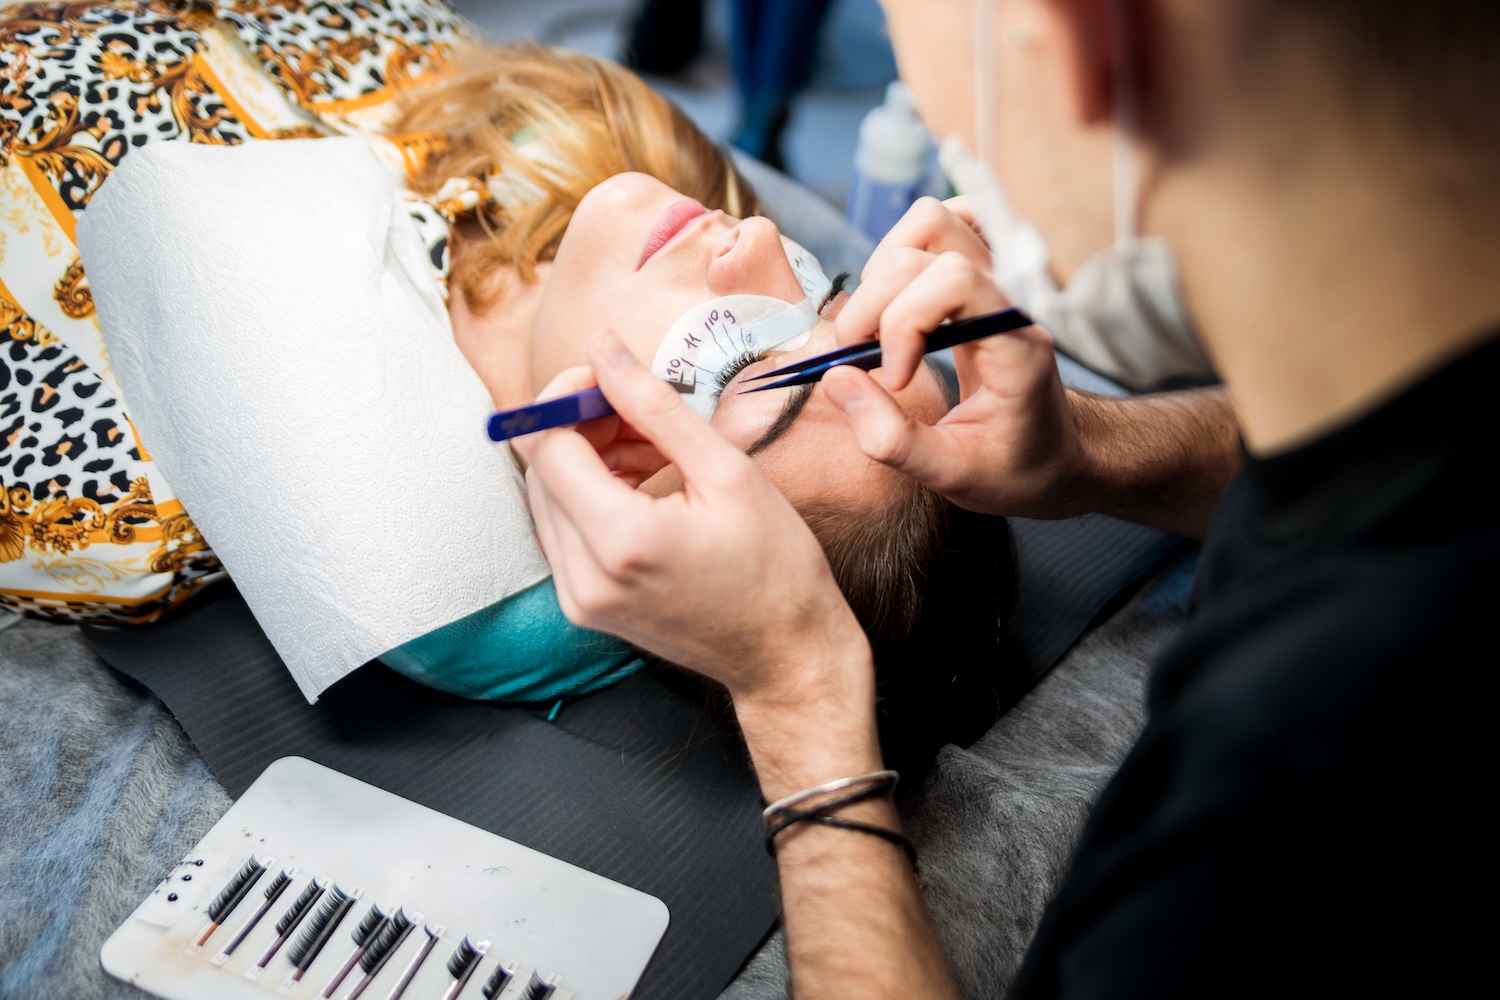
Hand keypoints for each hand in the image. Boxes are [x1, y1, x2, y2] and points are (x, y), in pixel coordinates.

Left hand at [511, 330, 872, 708]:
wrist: (787, 657)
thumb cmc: (776, 569)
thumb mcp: (727, 472)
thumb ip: (655, 406)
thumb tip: (603, 347)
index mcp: (619, 541)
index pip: (546, 441)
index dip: (569, 394)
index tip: (612, 377)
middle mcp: (582, 576)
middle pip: (541, 466)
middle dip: (583, 423)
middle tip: (645, 411)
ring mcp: (578, 597)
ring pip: (549, 494)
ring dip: (590, 455)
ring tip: (656, 447)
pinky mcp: (584, 605)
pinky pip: (565, 528)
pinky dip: (595, 492)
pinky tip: (646, 481)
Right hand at [828, 196, 1086, 516]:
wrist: (1060, 456)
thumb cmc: (1016, 469)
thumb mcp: (952, 476)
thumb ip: (892, 439)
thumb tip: (835, 379)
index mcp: (1017, 342)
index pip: (953, 279)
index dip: (902, 323)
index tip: (892, 381)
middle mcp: (1012, 296)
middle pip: (923, 247)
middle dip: (874, 305)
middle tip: (865, 363)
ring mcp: (1000, 277)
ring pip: (928, 222)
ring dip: (882, 273)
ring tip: (880, 331)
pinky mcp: (985, 273)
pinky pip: (943, 225)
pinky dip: (906, 251)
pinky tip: (900, 304)